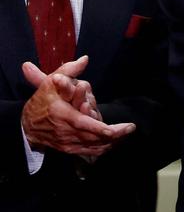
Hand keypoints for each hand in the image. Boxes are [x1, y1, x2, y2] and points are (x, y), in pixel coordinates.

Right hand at [20, 56, 134, 156]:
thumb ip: (68, 70)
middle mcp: (66, 131)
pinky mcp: (69, 149)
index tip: (117, 128)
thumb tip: (85, 59)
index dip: (101, 128)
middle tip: (130, 128)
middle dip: (115, 135)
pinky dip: (102, 148)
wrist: (26, 126)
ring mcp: (68, 142)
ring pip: (93, 146)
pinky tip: (114, 142)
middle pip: (93, 137)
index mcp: (62, 115)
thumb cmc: (41, 102)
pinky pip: (89, 152)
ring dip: (111, 142)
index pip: (84, 124)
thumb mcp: (50, 82)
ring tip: (126, 134)